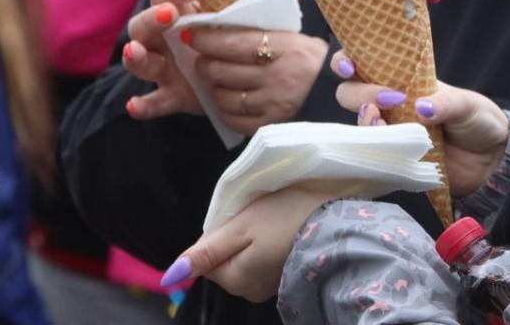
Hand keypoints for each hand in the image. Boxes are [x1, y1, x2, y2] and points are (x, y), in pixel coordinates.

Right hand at [124, 0, 328, 135]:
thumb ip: (269, 0)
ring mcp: (164, 66)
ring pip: (141, 59)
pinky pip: (153, 101)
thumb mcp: (251, 18)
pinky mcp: (171, 93)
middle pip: (144, 23)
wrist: (242, 74)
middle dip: (152, 18)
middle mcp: (165, 37)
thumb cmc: (238, 37)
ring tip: (136, 52)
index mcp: (182, 11)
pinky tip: (136, 106)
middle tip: (169, 16)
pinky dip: (143, 105)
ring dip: (136, 56)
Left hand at [160, 186, 334, 301]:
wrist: (338, 225)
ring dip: (252, 240)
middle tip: (257, 217)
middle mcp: (248, 291)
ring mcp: (268, 286)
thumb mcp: (240, 228)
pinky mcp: (285, 276)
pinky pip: (264, 261)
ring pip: (245, 259)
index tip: (239, 218)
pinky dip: (269, 245)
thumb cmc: (286, 220)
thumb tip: (171, 275)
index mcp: (234, 279)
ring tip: (273, 221)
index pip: (207, 259)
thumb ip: (205, 252)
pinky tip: (284, 231)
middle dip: (234, 238)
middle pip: (225, 260)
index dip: (219, 234)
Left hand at [188, 21, 327, 136]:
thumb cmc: (308, 56)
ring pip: (224, 96)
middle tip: (202, 58)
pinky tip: (228, 100)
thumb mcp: (297, 29)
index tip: (191, 33)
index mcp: (286, 47)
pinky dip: (225, 110)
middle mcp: (280, 77)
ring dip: (213, 87)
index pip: (235, 42)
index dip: (207, 38)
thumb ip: (287, 2)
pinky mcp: (270, 125)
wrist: (334, 92)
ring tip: (216, 79)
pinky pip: (233, 119)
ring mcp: (274, 104)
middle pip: (222, 70)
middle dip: (205, 63)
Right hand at [333, 53, 509, 196]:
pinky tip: (386, 144)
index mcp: (402, 80)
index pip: (363, 63)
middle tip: (389, 100)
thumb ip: (446, 103)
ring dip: (364, 120)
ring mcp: (390, 130)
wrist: (491, 159)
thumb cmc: (477, 120)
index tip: (350, 66)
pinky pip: (372, 152)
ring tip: (381, 121)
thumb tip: (421, 107)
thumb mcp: (467, 105)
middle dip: (358, 93)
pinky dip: (374, 146)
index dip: (346, 61)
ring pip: (359, 122)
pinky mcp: (394, 157)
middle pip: (349, 93)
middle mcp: (389, 103)